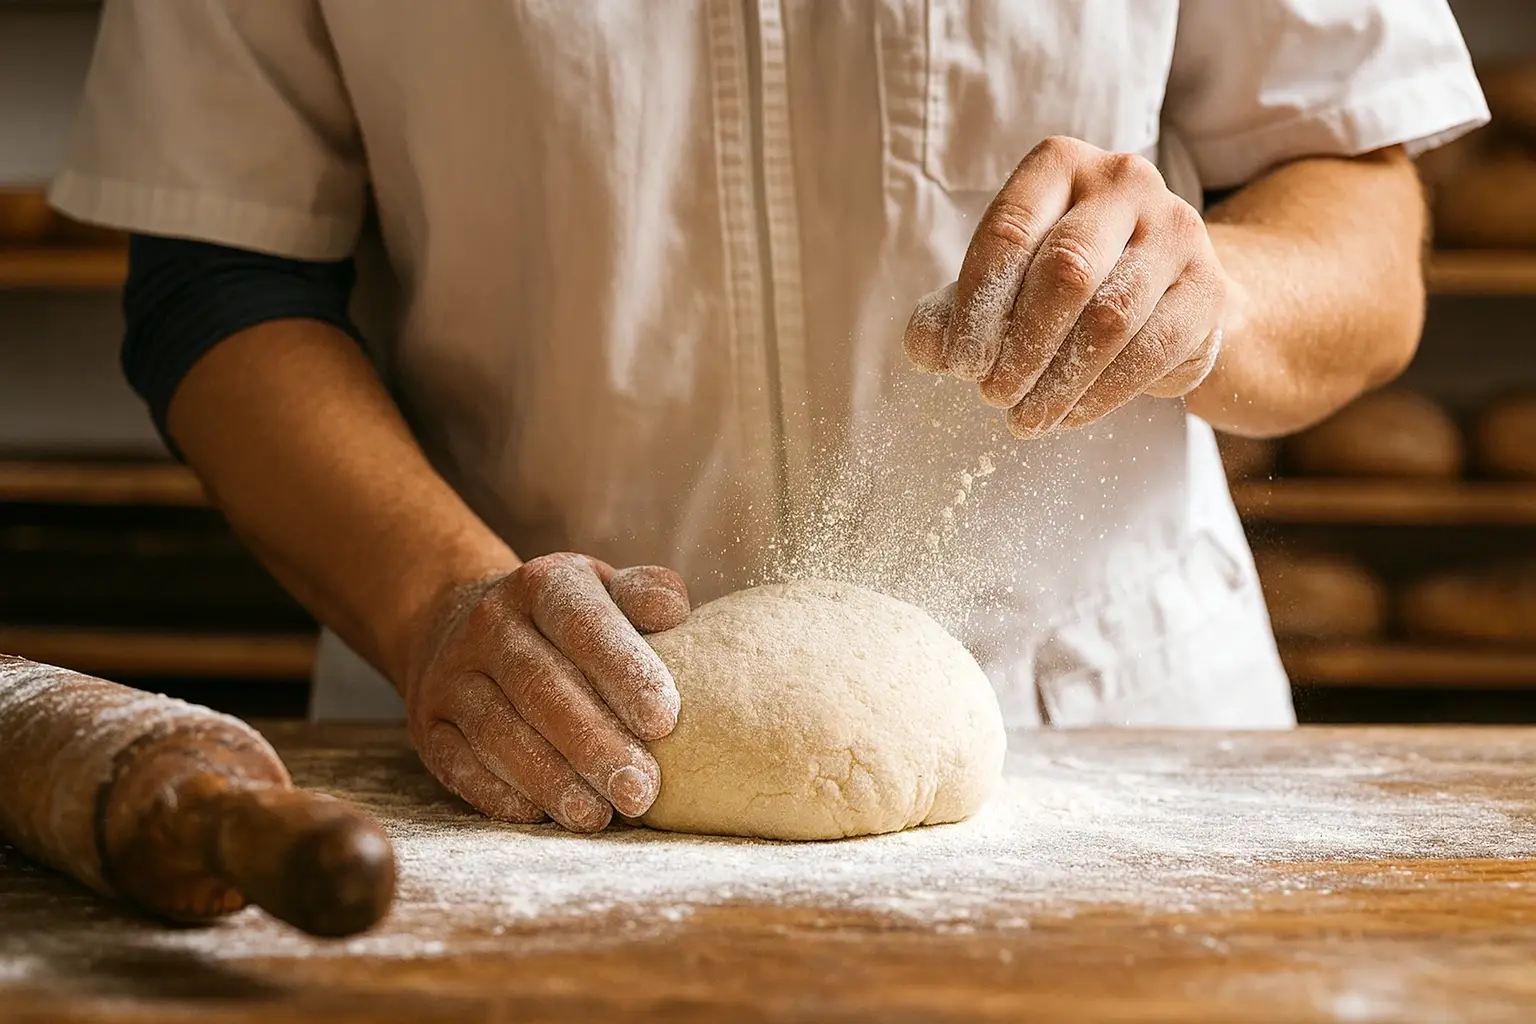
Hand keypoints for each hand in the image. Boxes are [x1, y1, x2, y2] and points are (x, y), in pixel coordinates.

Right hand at [402, 553, 689, 831]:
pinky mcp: (429, 726)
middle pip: (541, 686)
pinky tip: (540, 816)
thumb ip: (647, 594)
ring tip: (598, 816)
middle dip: (594, 743)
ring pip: (498, 732)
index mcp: (543, 584)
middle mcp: (490, 624)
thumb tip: (672, 612)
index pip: (583, 623)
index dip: (623, 670)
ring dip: (550, 779)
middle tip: (640, 790)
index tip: (665, 721)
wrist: (456, 622)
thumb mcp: (605, 590)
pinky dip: (499, 793)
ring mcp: (452, 676)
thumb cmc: (565, 621)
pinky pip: (459, 764)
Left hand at [904, 136, 1226, 437]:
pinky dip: (1099, 395)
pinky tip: (1066, 416)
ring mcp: (1176, 229)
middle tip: (991, 395)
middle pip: (1065, 272)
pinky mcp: (1208, 286)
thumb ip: (953, 311)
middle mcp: (1124, 181)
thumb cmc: (1065, 282)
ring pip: (1110, 317)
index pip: (1009, 231)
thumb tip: (927, 346)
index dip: (977, 306)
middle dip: (1020, 347)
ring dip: (1058, 380)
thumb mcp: (1003, 285)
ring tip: (1024, 417)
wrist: (1164, 293)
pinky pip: (1150, 350)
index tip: (959, 364)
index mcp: (1060, 165)